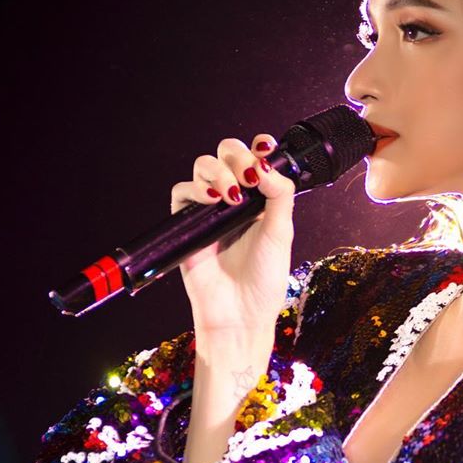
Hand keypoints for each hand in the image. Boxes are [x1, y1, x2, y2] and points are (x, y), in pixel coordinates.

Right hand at [170, 132, 295, 338]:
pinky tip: (212, 199)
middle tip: (248, 178)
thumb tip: (266, 163)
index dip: (256, 148)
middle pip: (225, 154)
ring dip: (219, 172)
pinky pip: (181, 192)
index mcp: (260, 201)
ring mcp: (209, 211)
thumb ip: (279, 194)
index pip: (253, 159)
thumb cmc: (263, 280)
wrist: (240, 314)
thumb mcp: (281, 233)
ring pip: (203, 166)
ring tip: (232, 196)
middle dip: (237, 157)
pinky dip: (195, 188)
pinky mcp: (186, 224)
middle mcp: (234, 201)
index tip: (264, 148)